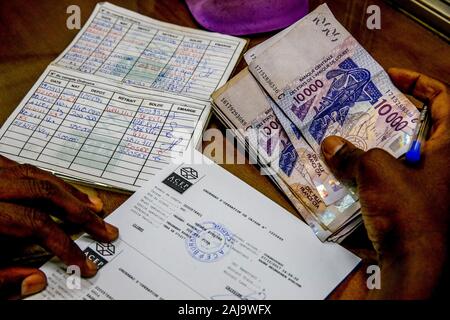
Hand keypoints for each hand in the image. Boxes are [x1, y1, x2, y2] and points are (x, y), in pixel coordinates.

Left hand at [0, 156, 118, 298]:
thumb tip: (35, 281)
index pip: (36, 224)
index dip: (65, 244)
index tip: (84, 263)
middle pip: (45, 192)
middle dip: (80, 212)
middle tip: (104, 228)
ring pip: (37, 174)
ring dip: (69, 192)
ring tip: (94, 207)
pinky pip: (21, 165)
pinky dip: (45, 177)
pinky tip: (59, 187)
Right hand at [321, 68, 448, 298]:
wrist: (418, 267)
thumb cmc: (409, 211)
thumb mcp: (377, 172)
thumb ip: (353, 154)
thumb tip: (330, 144)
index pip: (443, 100)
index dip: (418, 82)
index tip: (389, 77)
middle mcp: (445, 165)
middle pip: (419, 128)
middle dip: (387, 117)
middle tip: (358, 112)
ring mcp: (431, 188)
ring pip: (401, 157)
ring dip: (374, 148)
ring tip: (346, 142)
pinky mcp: (416, 208)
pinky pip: (392, 182)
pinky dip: (372, 176)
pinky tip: (347, 177)